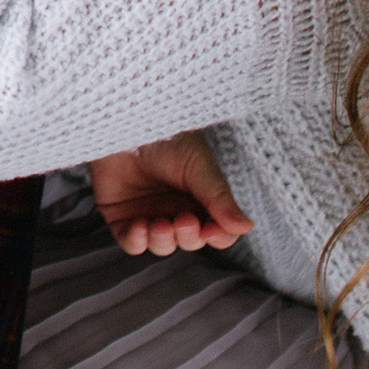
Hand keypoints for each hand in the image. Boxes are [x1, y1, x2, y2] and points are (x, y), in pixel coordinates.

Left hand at [87, 130, 254, 255]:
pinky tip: (141, 226)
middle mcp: (177, 209)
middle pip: (191, 241)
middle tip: (184, 220)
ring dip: (164, 241)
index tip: (213, 230)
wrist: (125, 122)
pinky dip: (138, 241)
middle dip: (189, 237)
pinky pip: (132, 242)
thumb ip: (219, 197)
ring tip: (160, 224)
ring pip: (163, 246)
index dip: (219, 237)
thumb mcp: (198, 164)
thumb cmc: (165, 136)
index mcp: (202, 197)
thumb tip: (247, 226)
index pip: (219, 230)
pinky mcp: (121, 216)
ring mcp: (150, 214)